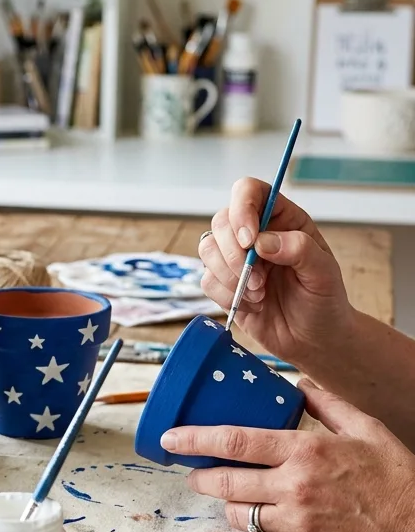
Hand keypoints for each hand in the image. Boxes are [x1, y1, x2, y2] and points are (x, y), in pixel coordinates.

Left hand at [163, 380, 414, 531]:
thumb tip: (298, 383)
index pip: (235, 442)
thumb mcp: (364, 427)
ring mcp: (296, 521)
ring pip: (237, 513)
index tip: (171, 438)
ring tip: (225, 491)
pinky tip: (255, 512)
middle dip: (199, 476)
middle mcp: (295, 486)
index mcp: (305, 451)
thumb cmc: (396, 476)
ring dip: (225, 502)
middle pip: (225, 481)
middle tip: (192, 471)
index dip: (195, 440)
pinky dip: (250, 523)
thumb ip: (326, 403)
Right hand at [199, 178, 354, 366]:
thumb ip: (299, 250)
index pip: (249, 192)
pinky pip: (207, 280)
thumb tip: (262, 241)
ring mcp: (235, 258)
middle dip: (234, 253)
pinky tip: (252, 304)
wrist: (313, 340)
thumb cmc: (325, 302)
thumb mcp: (324, 274)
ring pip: (208, 249)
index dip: (242, 208)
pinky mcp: (223, 282)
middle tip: (260, 279)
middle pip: (221, 220)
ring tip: (259, 294)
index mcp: (282, 219)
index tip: (249, 240)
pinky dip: (227, 295)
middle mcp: (255, 233)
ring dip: (230, 276)